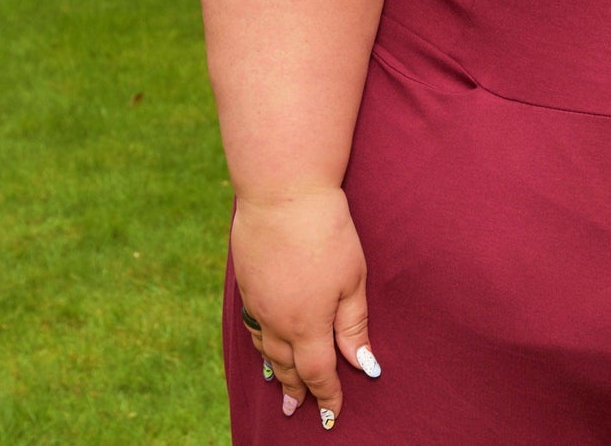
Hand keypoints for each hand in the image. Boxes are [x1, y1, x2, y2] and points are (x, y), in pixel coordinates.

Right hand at [232, 187, 378, 429]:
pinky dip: (260, 344)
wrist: (282, 194)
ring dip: (276, 371)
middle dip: (298, 390)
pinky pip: (252, 327)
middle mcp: (277, 322)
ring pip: (266, 350)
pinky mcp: (246, 285)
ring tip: (282, 386)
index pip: (319, 373)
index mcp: (308, 325)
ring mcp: (257, 303)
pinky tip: (263, 343)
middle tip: (300, 411)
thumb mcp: (352, 279)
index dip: (328, 396)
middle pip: (289, 367)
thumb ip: (353, 325)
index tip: (333, 415)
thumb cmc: (326, 232)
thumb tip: (363, 366)